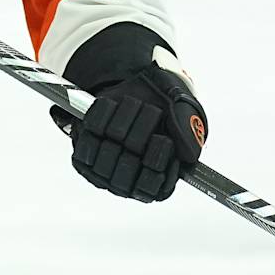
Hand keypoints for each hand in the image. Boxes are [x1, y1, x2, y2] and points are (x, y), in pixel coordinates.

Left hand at [68, 56, 206, 202]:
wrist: (143, 89)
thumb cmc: (167, 108)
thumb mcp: (187, 117)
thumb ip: (190, 137)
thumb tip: (188, 156)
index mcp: (158, 182)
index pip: (150, 185)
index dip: (157, 158)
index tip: (164, 139)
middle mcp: (129, 183)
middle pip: (128, 164)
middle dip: (143, 129)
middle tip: (153, 112)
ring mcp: (104, 171)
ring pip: (110, 145)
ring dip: (125, 116)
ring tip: (135, 106)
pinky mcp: (85, 151)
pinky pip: (92, 129)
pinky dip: (106, 110)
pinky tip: (116, 107)